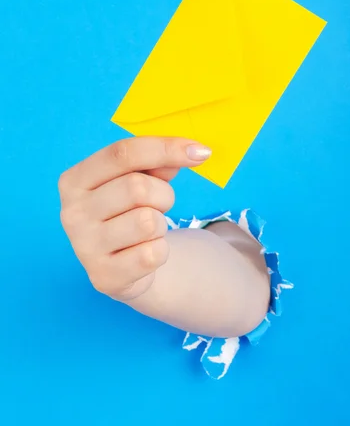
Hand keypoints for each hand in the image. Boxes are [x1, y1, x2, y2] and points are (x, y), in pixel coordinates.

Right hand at [59, 137, 210, 299]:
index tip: (201, 151)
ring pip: (148, 222)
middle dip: (163, 194)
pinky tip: (145, 253)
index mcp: (75, 180)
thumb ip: (158, 163)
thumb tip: (189, 152)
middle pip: (138, 187)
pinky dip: (161, 252)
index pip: (122, 153)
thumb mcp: (140, 180)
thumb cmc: (129, 212)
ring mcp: (85, 247)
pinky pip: (153, 254)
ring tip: (148, 230)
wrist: (122, 266)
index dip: (166, 148)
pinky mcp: (105, 277)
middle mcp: (72, 212)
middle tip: (160, 205)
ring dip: (161, 224)